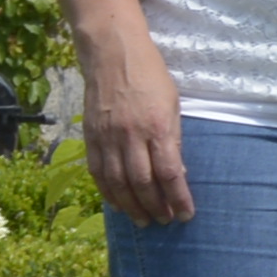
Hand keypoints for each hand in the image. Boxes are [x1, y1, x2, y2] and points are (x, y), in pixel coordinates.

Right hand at [80, 62, 190, 227]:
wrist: (112, 55)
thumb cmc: (151, 78)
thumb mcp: (172, 105)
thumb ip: (173, 139)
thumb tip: (176, 174)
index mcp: (157, 127)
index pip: (169, 173)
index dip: (178, 198)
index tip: (186, 215)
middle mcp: (130, 136)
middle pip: (142, 183)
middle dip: (155, 207)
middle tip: (165, 222)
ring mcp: (107, 137)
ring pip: (118, 182)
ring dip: (131, 206)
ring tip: (144, 221)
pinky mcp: (90, 136)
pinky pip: (97, 171)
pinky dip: (107, 191)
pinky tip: (117, 204)